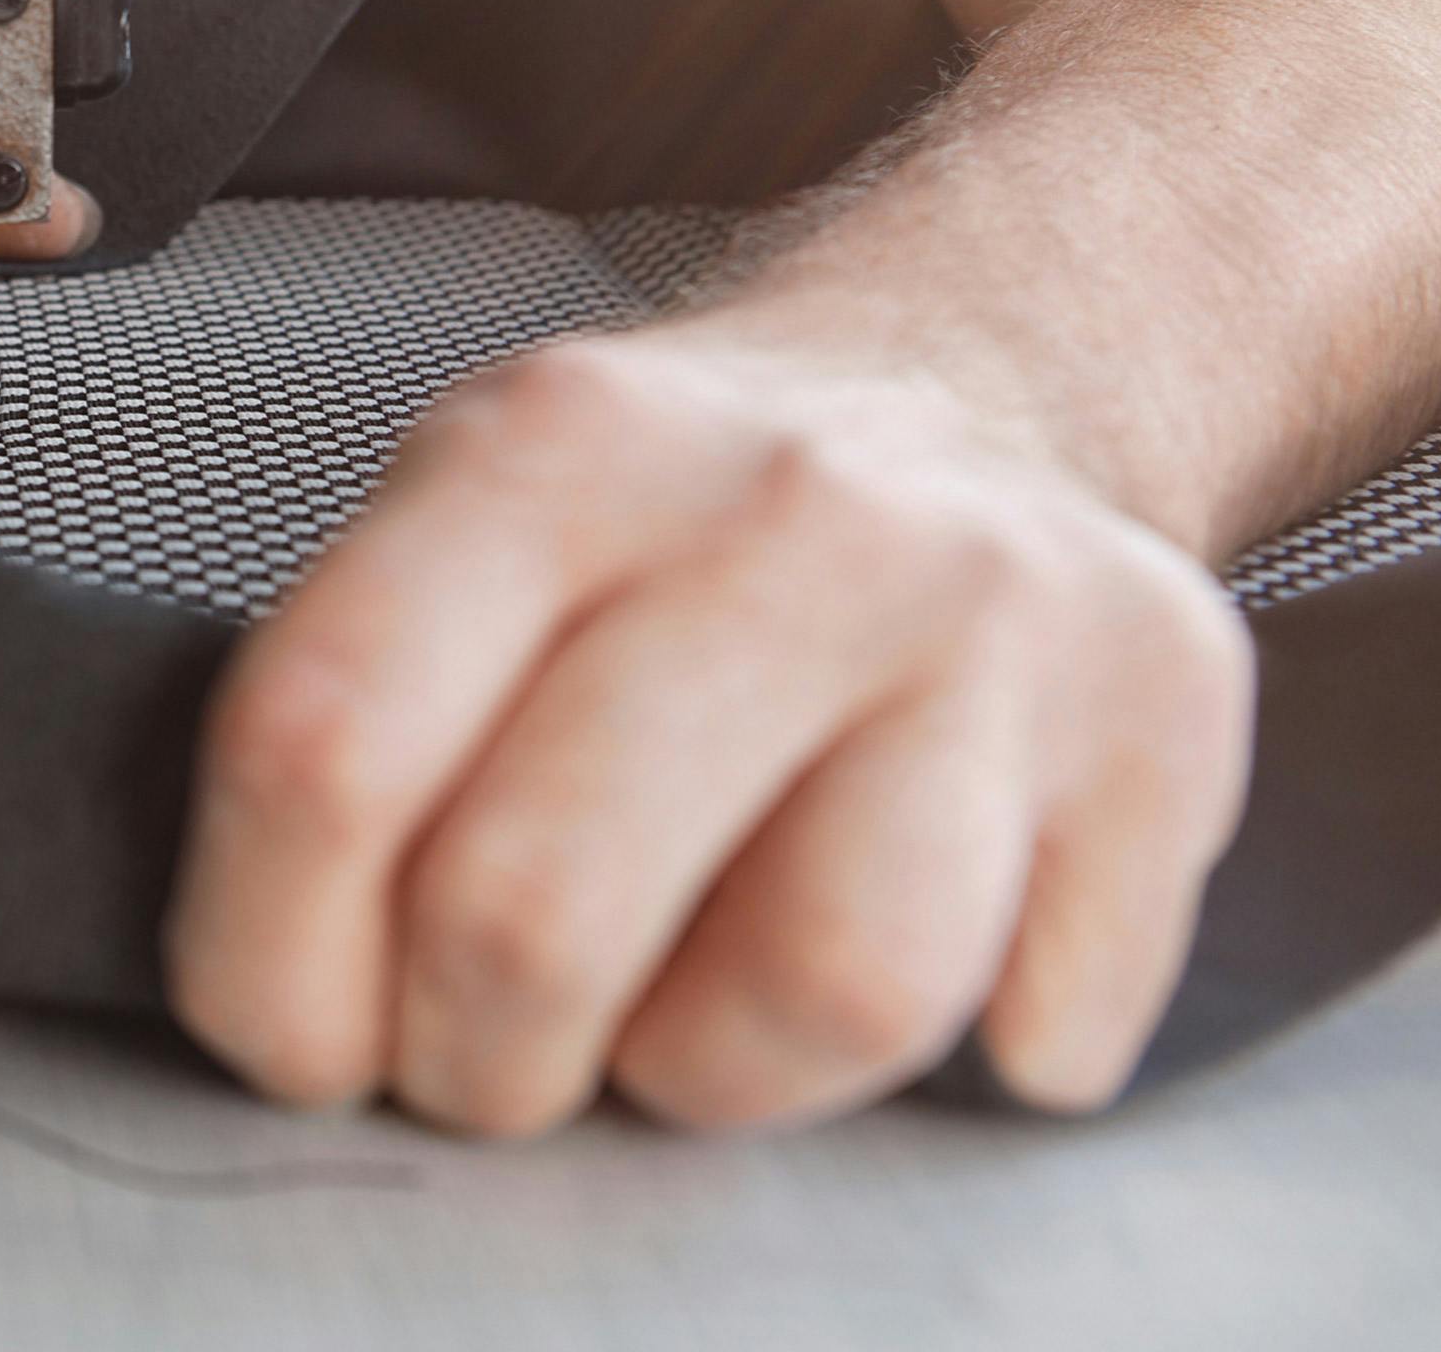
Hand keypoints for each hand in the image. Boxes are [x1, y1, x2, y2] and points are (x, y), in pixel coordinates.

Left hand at [164, 319, 1253, 1133]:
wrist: (975, 367)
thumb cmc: (676, 510)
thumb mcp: (467, 516)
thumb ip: (362, 716)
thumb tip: (291, 1002)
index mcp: (547, 453)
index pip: (324, 746)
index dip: (273, 959)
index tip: (291, 1035)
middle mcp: (782, 511)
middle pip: (539, 909)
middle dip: (472, 1059)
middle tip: (479, 1055)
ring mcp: (991, 613)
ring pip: (822, 990)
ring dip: (711, 1072)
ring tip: (682, 1014)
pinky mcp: (1167, 722)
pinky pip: (1032, 1022)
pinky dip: (955, 1055)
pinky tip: (893, 942)